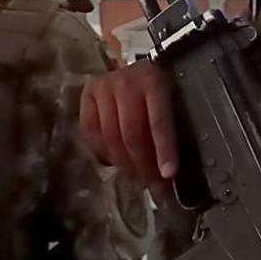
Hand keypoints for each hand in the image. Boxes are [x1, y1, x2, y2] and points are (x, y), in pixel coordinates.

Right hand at [80, 61, 178, 184]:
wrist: (136, 71)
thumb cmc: (160, 91)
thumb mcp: (174, 102)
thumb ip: (172, 129)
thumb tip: (169, 173)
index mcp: (154, 81)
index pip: (158, 121)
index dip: (164, 150)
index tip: (168, 176)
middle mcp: (125, 81)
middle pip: (131, 133)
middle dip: (144, 166)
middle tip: (155, 188)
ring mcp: (102, 87)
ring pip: (110, 137)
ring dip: (125, 165)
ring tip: (139, 180)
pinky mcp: (86, 96)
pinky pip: (91, 133)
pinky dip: (103, 153)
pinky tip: (116, 163)